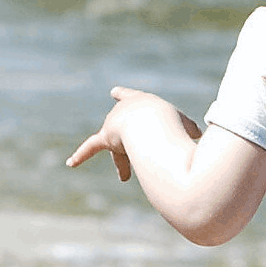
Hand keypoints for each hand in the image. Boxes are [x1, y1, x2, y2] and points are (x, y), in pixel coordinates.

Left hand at [65, 87, 199, 179]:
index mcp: (141, 101)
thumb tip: (195, 141)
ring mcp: (114, 122)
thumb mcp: (185, 126)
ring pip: (122, 148)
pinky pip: (91, 146)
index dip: (124, 96)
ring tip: (126, 174)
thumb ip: (186, 133)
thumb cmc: (173, 122)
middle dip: (132, 145)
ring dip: (126, 162)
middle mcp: (125, 108)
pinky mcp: (107, 137)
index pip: (130, 96)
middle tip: (133, 155)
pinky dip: (81, 155)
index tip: (113, 92)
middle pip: (128, 131)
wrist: (155, 120)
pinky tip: (70, 163)